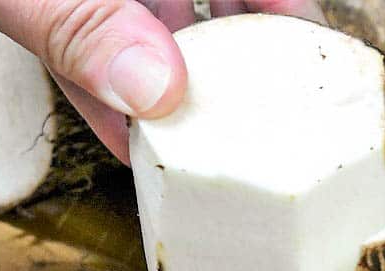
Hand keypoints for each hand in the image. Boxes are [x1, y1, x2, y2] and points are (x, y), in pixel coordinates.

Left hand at [0, 0, 325, 160]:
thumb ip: (78, 21)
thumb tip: (158, 89)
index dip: (280, 0)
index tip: (305, 50)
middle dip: (222, 51)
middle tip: (249, 118)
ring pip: (143, 15)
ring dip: (160, 80)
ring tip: (189, 143)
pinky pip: (85, 30)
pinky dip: (99, 78)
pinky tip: (119, 132)